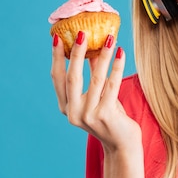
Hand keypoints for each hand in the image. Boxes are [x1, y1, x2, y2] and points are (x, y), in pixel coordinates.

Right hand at [51, 31, 140, 153]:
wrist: (122, 145)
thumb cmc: (109, 117)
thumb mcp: (97, 96)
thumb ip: (93, 75)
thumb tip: (93, 48)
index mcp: (66, 107)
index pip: (57, 78)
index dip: (56, 58)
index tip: (56, 38)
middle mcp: (73, 112)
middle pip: (72, 77)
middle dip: (76, 53)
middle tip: (81, 32)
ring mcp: (88, 115)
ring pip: (95, 78)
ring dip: (103, 56)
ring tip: (109, 38)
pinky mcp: (106, 115)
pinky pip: (112, 85)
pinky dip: (117, 67)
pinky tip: (121, 53)